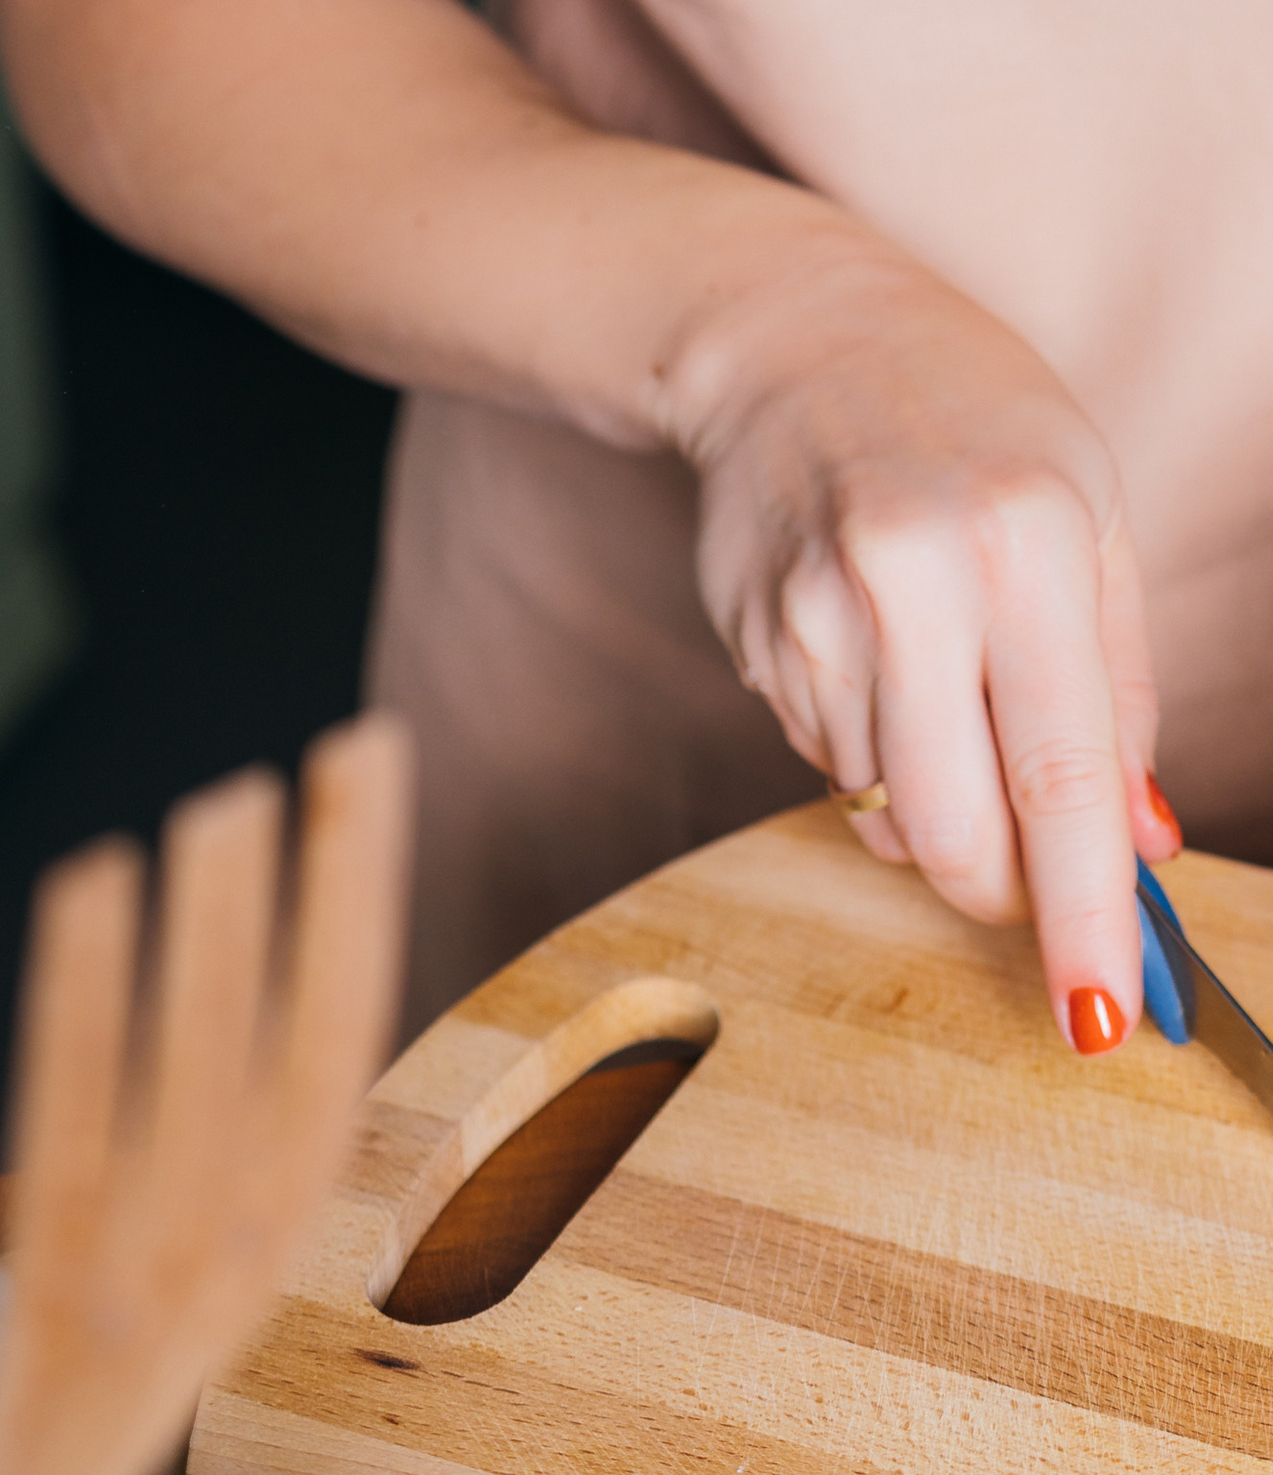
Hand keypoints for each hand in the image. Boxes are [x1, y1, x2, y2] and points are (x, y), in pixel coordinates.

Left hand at [0, 716, 411, 1474]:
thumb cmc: (52, 1371)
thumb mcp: (133, 1253)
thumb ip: (172, 1132)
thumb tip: (211, 950)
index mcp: (251, 1250)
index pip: (334, 1048)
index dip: (359, 904)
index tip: (372, 763)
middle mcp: (221, 1282)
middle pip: (301, 1065)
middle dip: (331, 901)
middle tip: (339, 750)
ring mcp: (137, 1317)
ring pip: (202, 1099)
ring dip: (225, 940)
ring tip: (226, 801)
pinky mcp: (60, 1330)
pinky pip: (73, 1149)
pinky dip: (92, 1006)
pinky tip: (93, 888)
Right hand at [664, 228, 1174, 1052]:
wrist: (800, 332)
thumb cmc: (977, 412)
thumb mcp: (1094, 509)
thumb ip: (1125, 685)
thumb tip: (1144, 846)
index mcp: (1028, 537)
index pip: (1063, 770)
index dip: (1084, 912)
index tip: (1105, 1017)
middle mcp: (916, 577)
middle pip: (954, 833)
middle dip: (1005, 887)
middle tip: (1036, 870)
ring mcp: (818, 613)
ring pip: (888, 815)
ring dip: (939, 809)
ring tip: (953, 685)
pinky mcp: (756, 640)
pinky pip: (831, 767)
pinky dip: (878, 756)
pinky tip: (888, 657)